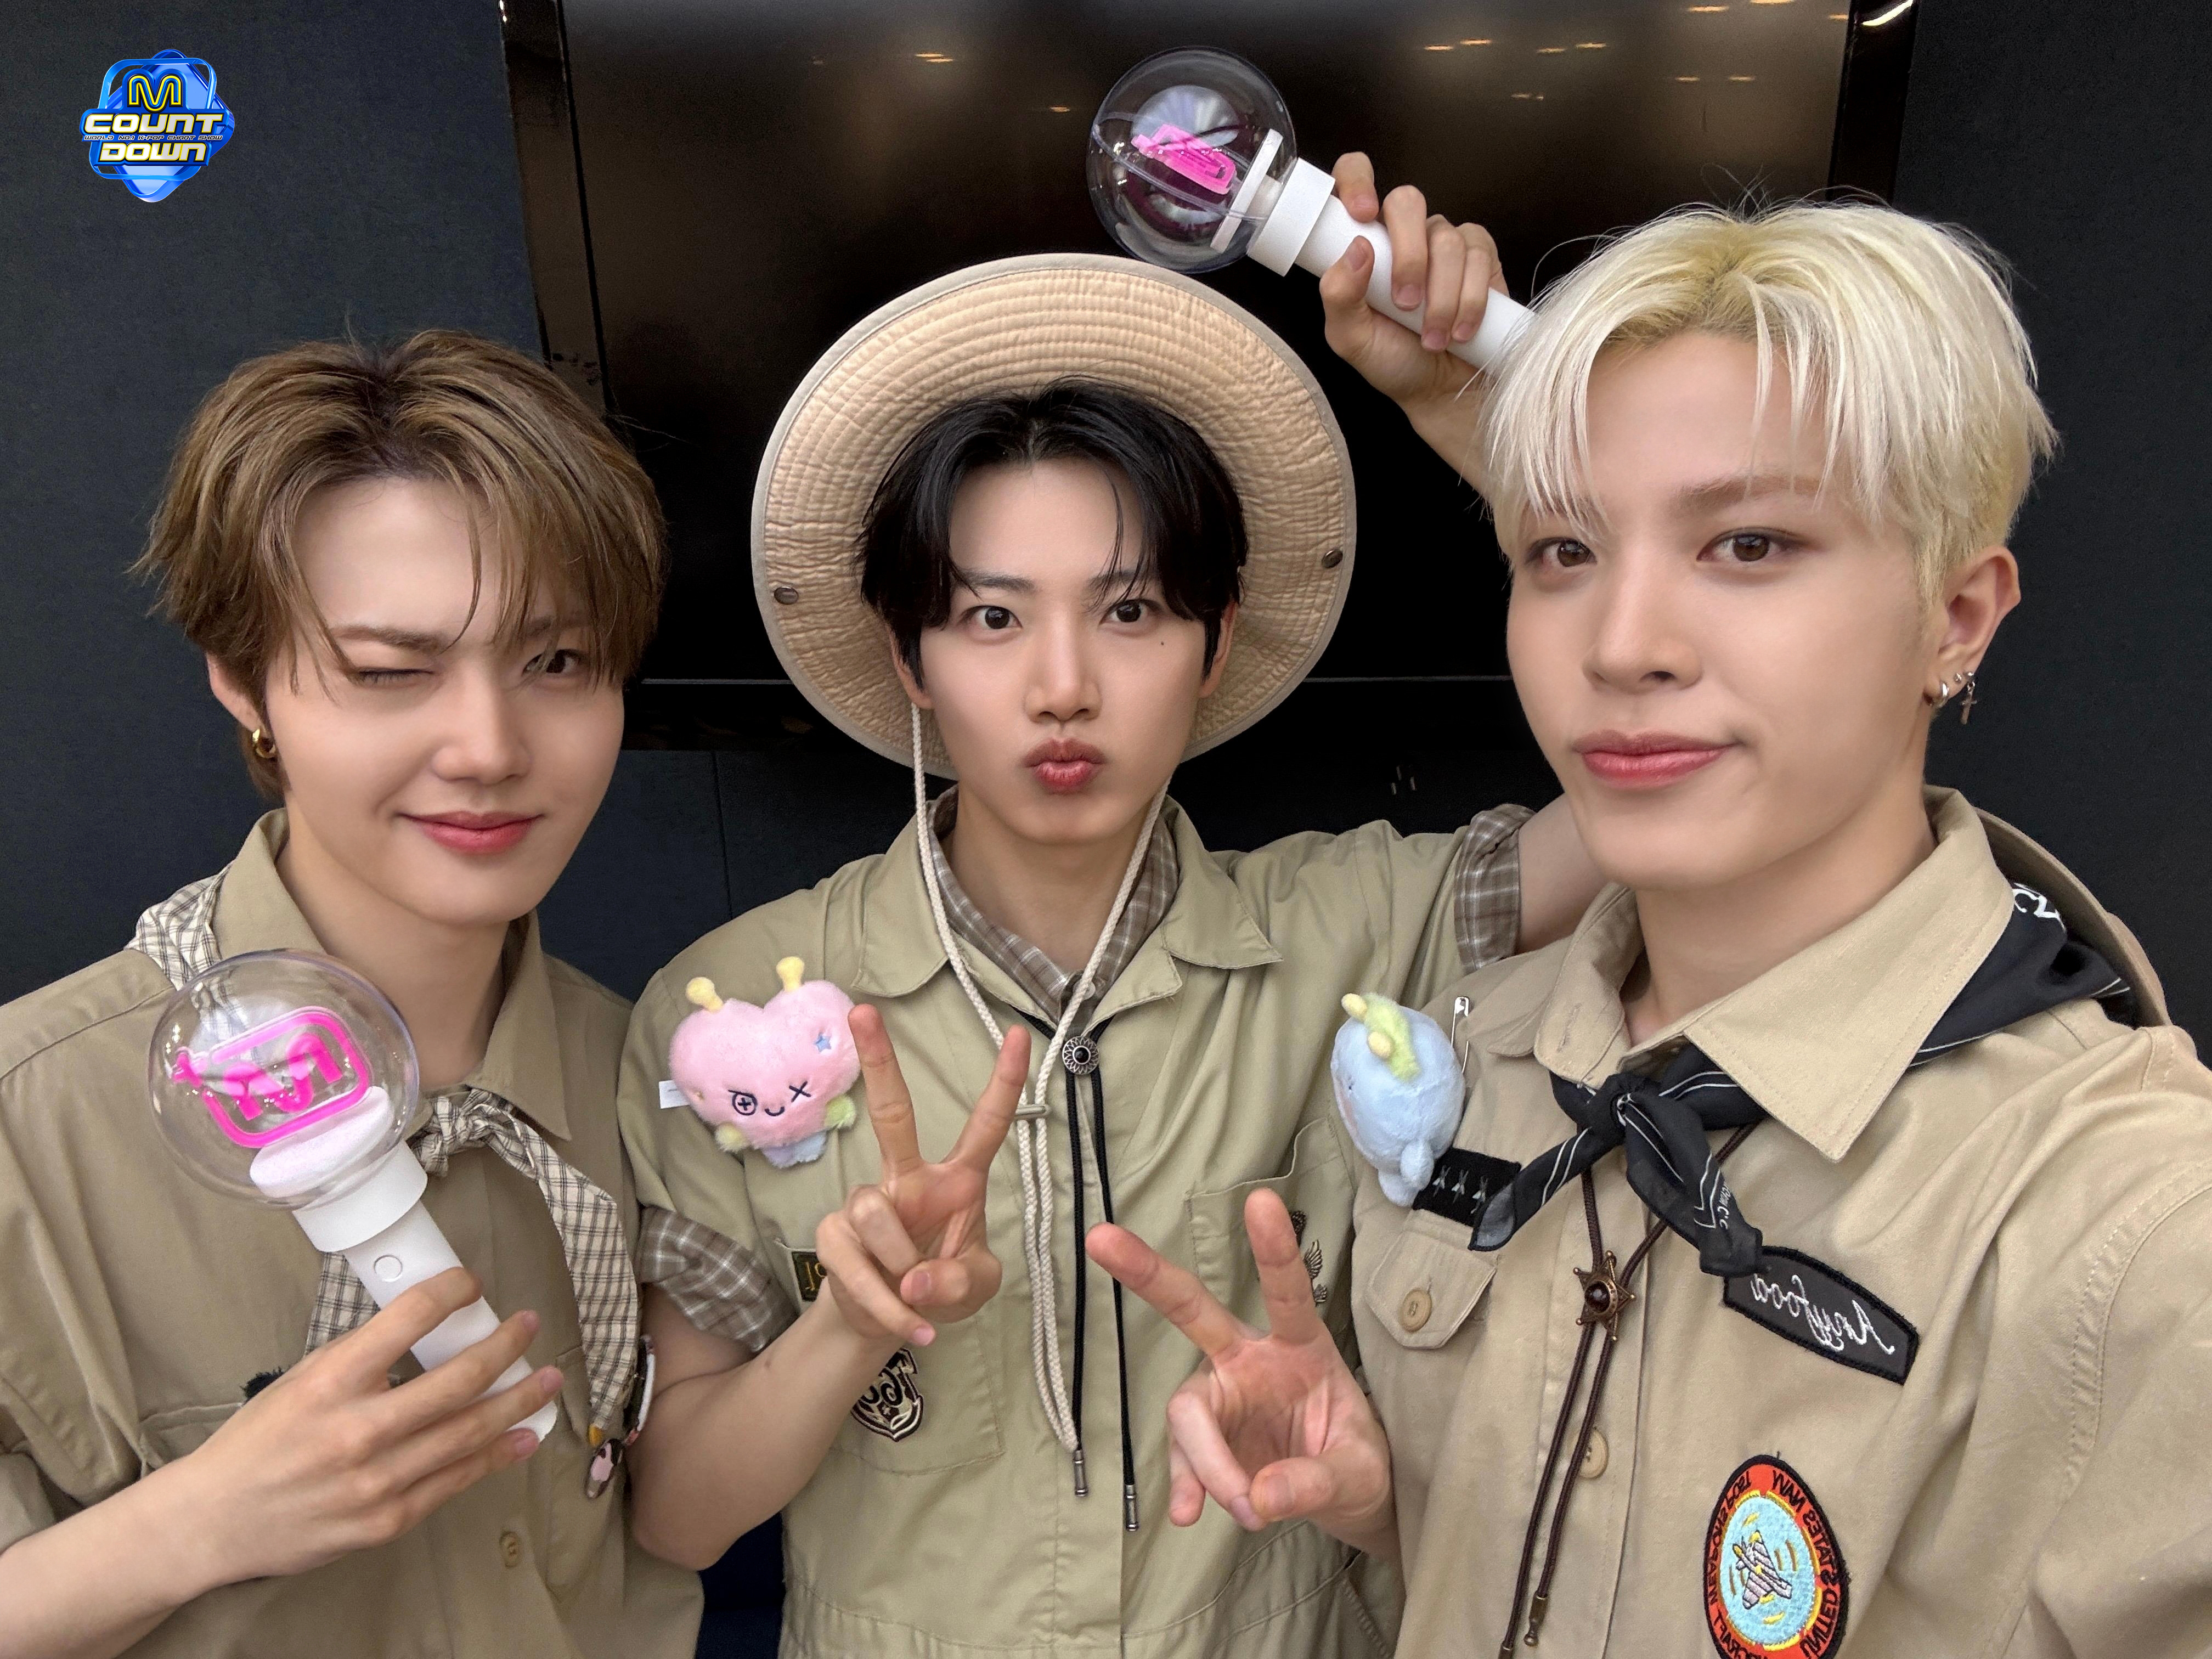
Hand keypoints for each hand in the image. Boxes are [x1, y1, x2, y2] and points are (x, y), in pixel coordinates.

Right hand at [163, 1267, 557, 1589]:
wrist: (213, 1521)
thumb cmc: (256, 1444)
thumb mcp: (299, 1380)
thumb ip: (359, 1358)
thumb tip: (425, 1331)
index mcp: (331, 1382)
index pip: (408, 1319)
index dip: (451, 1291)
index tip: (472, 1283)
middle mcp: (358, 1430)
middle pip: (457, 1378)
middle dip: (505, 1346)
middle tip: (529, 1325)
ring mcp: (377, 1479)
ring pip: (469, 1431)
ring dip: (519, 1400)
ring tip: (548, 1379)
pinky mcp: (388, 1518)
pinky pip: (456, 1479)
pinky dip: (497, 1455)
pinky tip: (523, 1436)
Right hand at [813, 1007, 1029, 1346]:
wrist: (889, 1323)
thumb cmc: (939, 1287)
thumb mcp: (974, 1289)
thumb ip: (958, 1282)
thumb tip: (914, 1279)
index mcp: (956, 1181)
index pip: (986, 1126)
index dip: (1005, 1083)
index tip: (1021, 1035)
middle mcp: (909, 1179)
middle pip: (894, 1114)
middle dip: (879, 1061)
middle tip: (863, 1010)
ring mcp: (867, 1203)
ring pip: (875, 1215)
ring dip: (900, 1266)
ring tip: (914, 1294)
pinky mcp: (833, 1234)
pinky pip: (857, 1266)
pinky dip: (886, 1305)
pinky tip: (907, 1323)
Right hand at [1086, 1191, 1395, 1554]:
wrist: (1343, 1497)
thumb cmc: (1355, 1463)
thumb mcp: (1356, 1473)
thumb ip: (1314, 1482)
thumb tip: (1257, 1497)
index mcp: (1302, 1346)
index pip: (1287, 1293)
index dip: (1274, 1250)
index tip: (1261, 1200)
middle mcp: (1251, 1359)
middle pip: (1192, 1311)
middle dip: (1147, 1273)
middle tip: (1101, 1237)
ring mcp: (1223, 1397)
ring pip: (1189, 1411)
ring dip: (1206, 1460)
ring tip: (1246, 1507)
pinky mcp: (1207, 1437)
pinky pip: (1184, 1457)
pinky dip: (1187, 1484)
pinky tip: (1190, 1514)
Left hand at [1322, 153, 1504, 479]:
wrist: (1441, 390)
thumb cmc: (1392, 361)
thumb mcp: (1352, 338)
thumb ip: (1339, 296)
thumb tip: (1355, 249)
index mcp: (1363, 243)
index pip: (1354, 180)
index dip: (1358, 183)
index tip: (1363, 215)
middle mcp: (1403, 234)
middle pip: (1407, 202)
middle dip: (1409, 257)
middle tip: (1406, 304)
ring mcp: (1444, 240)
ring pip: (1446, 240)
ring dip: (1441, 297)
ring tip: (1434, 337)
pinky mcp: (1481, 255)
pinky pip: (1479, 255)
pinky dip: (1471, 298)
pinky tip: (1462, 329)